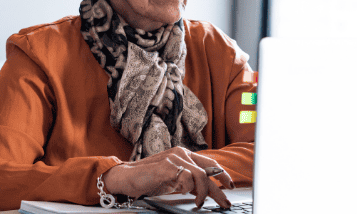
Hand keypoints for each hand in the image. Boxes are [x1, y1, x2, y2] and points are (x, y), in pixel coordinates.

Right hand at [102, 146, 234, 207]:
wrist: (127, 178)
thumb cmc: (149, 179)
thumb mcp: (174, 180)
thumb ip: (189, 181)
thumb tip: (206, 191)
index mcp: (184, 154)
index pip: (210, 163)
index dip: (222, 175)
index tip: (230, 186)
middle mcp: (181, 153)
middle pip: (209, 169)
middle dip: (221, 186)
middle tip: (226, 200)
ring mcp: (174, 158)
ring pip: (201, 175)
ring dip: (202, 192)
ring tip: (198, 202)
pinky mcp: (167, 166)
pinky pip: (187, 178)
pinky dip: (188, 188)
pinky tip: (183, 193)